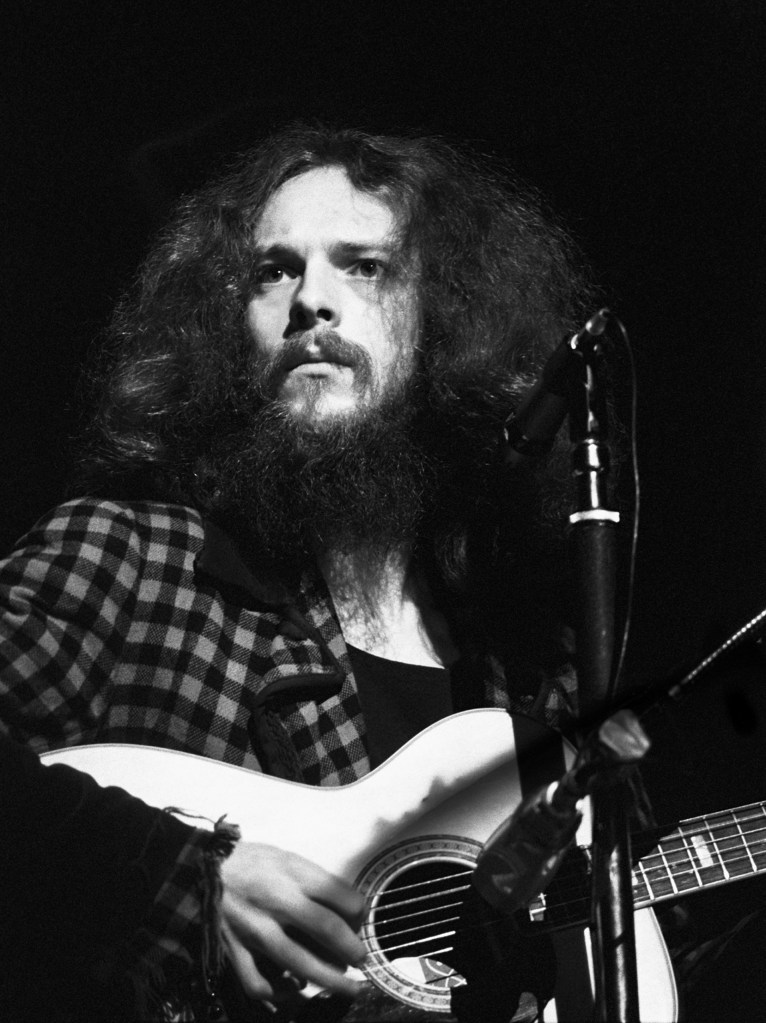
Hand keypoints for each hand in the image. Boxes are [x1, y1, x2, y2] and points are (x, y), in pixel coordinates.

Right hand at [220, 842, 366, 1004]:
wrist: (199, 867)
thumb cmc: (248, 861)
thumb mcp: (285, 857)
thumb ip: (312, 879)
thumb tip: (345, 905)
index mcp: (292, 873)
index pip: (340, 895)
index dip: (359, 912)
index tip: (360, 919)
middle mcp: (277, 901)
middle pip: (327, 930)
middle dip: (352, 949)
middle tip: (361, 958)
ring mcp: (256, 928)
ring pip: (300, 962)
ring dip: (329, 980)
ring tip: (348, 987)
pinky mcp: (235, 949)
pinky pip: (260, 982)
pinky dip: (280, 993)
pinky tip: (296, 990)